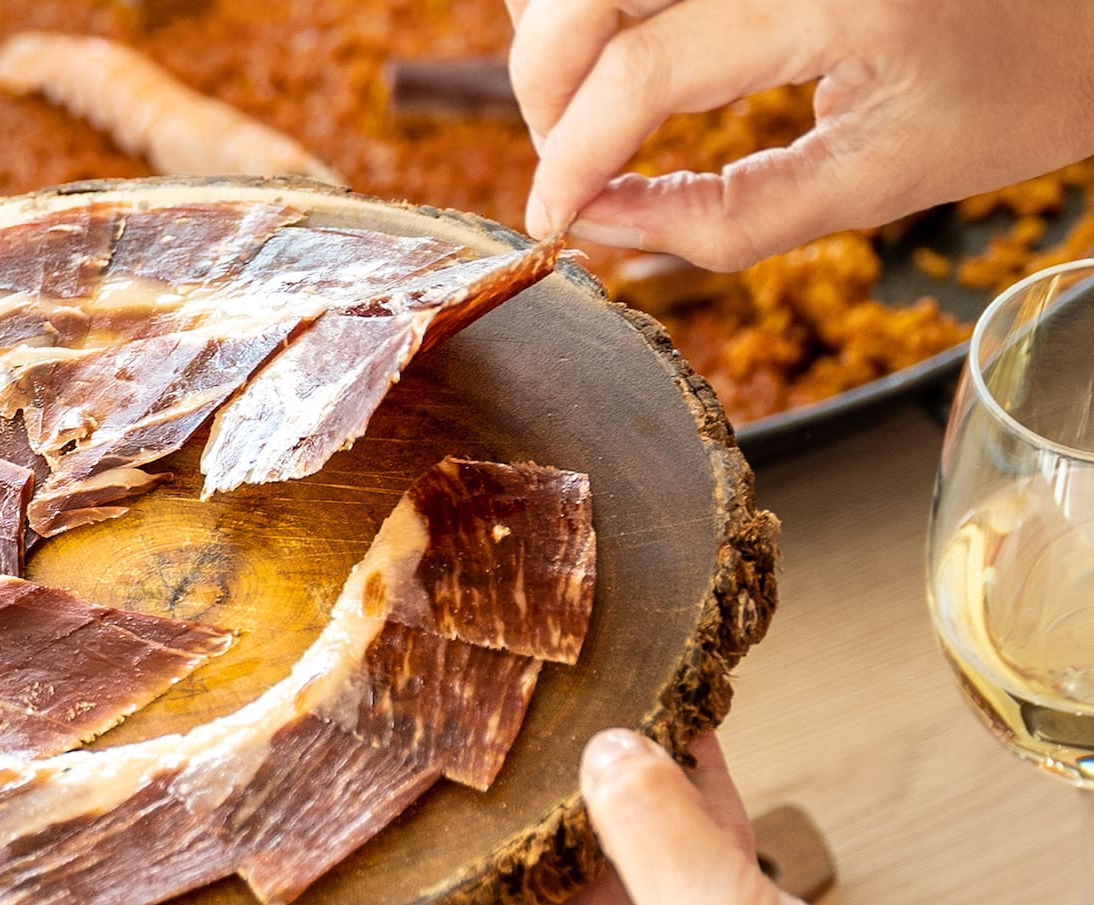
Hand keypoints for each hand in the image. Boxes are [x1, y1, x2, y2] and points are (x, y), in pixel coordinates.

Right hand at [508, 0, 1093, 269]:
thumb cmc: (1015, 88)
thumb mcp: (878, 183)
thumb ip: (725, 221)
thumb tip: (595, 227)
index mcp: (834, 0)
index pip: (642, 72)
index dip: (571, 156)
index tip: (550, 218)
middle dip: (544, 93)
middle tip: (565, 165)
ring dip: (557, 36)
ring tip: (590, 108)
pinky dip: (593, 3)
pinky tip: (619, 48)